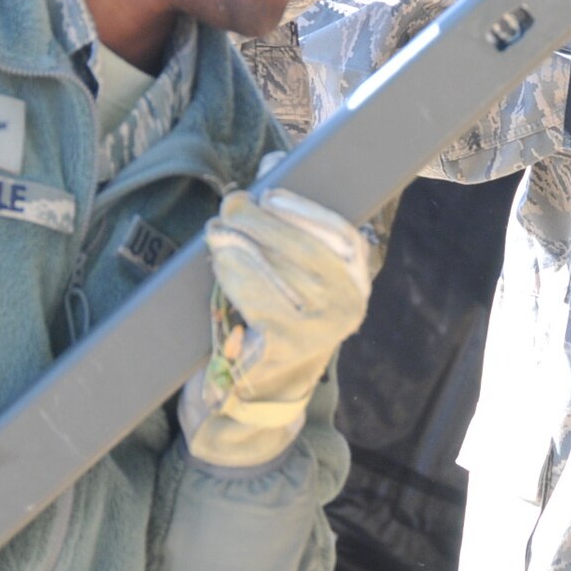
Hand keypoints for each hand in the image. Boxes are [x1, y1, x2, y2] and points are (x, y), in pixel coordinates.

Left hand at [181, 183, 374, 466]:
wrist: (247, 407)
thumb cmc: (264, 326)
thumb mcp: (280, 274)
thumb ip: (282, 222)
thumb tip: (272, 163)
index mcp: (353, 285)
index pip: (343, 239)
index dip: (308, 212)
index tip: (272, 194)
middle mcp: (347, 309)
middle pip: (308, 251)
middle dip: (264, 221)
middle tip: (231, 204)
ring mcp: (320, 333)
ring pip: (283, 271)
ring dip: (245, 242)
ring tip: (218, 229)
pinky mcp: (287, 351)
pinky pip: (262, 301)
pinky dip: (238, 273)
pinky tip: (220, 257)